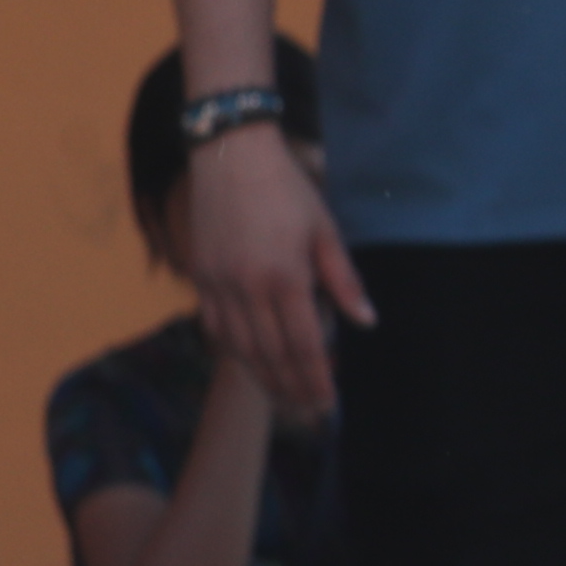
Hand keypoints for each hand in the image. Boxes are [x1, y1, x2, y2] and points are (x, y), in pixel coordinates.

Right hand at [178, 124, 373, 421]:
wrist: (230, 154)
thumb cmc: (287, 188)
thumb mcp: (325, 230)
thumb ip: (342, 281)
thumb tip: (366, 322)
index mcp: (284, 277)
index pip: (303, 344)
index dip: (315, 378)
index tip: (327, 402)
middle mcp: (246, 287)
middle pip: (270, 354)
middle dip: (290, 387)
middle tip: (307, 411)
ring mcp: (217, 283)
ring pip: (240, 346)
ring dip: (261, 376)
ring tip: (282, 397)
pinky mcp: (200, 274)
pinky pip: (216, 325)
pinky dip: (234, 349)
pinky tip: (248, 362)